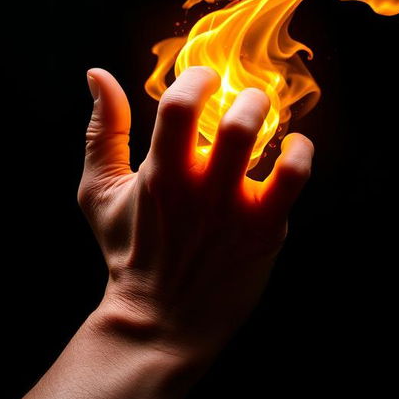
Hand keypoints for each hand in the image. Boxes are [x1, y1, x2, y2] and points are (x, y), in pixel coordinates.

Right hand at [78, 66, 313, 365]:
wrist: (160, 323)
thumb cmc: (130, 253)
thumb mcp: (99, 192)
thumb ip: (102, 132)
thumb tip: (98, 74)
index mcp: (159, 175)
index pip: (180, 105)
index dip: (198, 78)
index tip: (205, 80)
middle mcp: (198, 189)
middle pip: (235, 121)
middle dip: (247, 96)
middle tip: (243, 99)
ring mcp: (233, 210)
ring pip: (260, 141)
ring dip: (268, 113)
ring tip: (267, 113)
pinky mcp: (263, 230)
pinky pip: (294, 177)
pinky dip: (301, 151)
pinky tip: (294, 147)